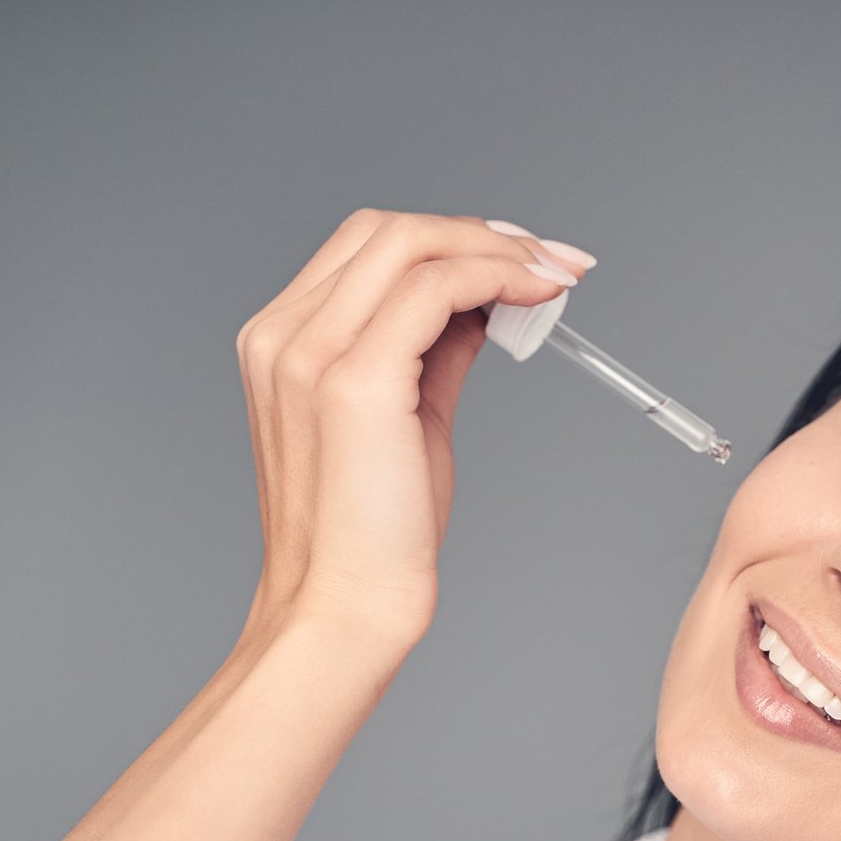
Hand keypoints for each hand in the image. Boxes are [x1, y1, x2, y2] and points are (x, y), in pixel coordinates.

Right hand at [230, 207, 596, 647]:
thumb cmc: (375, 534)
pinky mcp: (354, 380)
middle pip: (386, 231)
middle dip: (481, 233)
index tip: (522, 259)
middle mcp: (282, 337)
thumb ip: (433, 351)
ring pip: (411, 244)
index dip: (451, 239)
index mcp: (282, 343)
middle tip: (555, 261)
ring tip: (557, 277)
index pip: (367, 251)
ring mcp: (310, 353)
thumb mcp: (408, 417)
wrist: (345, 609)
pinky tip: (538, 297)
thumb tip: (483, 304)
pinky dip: (497, 276)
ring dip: (499, 249)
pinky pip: (436, 287)